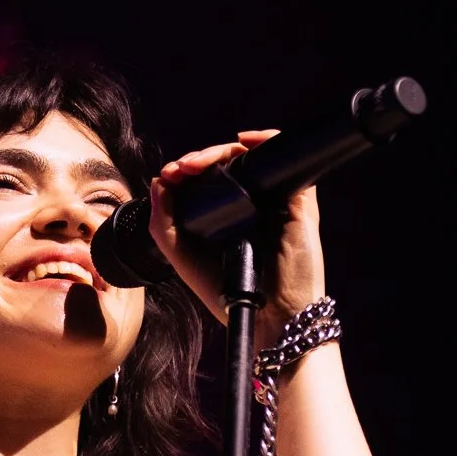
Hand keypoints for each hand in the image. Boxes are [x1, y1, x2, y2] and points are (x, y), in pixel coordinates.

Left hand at [147, 130, 325, 349]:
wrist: (270, 316)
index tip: (169, 176)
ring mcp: (273, 200)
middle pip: (224, 165)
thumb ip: (164, 225)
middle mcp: (249, 205)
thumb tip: (159, 182)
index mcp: (224, 217)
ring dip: (218, 151)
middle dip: (197, 160)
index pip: (205, 181)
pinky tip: (242, 143)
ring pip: (248, 157)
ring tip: (196, 163)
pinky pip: (283, 156)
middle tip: (179, 169)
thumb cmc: (228, 293)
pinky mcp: (297, 199)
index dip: (186, 172)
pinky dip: (265, 139)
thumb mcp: (184, 259)